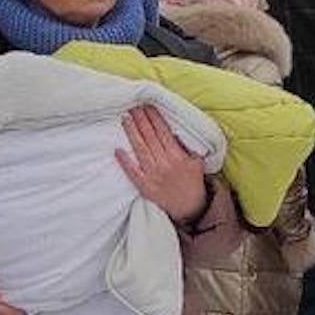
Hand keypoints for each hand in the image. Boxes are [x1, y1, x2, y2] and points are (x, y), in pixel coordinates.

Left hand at [117, 104, 207, 223]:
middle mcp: (165, 164)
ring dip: (132, 132)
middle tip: (133, 105)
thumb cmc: (192, 183)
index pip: (163, 132)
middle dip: (142, 119)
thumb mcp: (197, 162)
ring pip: (140, 149)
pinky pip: (133, 172)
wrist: (190, 209)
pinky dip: (125, 161)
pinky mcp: (145, 187)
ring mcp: (153, 175)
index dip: (154, 118)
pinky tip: (117, 149)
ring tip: (126, 117)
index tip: (148, 105)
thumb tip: (176, 131)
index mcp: (178, 156)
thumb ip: (187, 147)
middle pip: (150, 137)